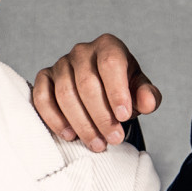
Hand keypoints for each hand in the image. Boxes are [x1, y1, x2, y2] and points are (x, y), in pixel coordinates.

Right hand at [31, 36, 160, 152]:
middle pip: (86, 82)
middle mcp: (82, 51)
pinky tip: (70, 135)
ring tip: (97, 144)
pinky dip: (54, 119)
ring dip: (82, 123)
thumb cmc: (123, 91)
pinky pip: (42, 97)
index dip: (117, 92)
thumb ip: (148, 96)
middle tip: (114, 139)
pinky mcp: (45, 78)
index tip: (123, 117)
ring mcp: (61, 64)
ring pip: (65, 93)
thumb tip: (149, 102)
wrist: (103, 93)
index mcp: (108, 46)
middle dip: (101, 116)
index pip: (110, 63)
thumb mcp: (140, 92)